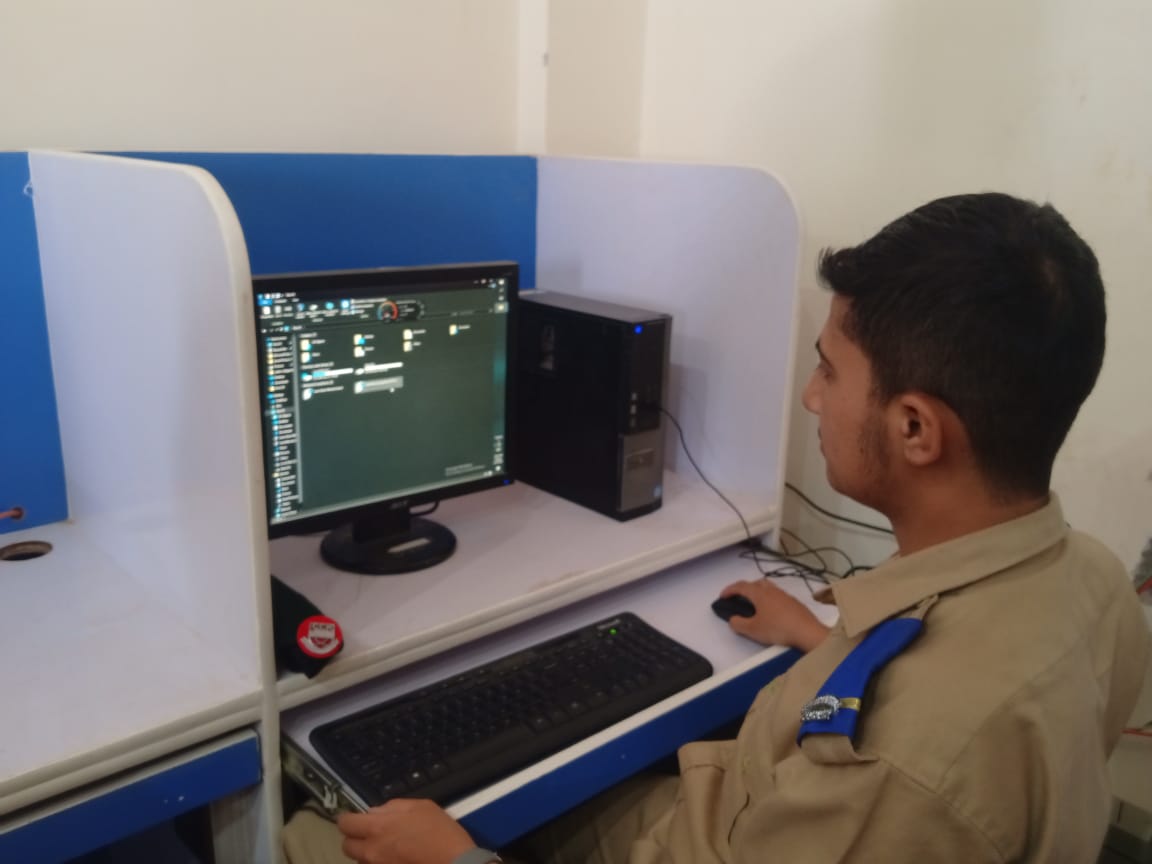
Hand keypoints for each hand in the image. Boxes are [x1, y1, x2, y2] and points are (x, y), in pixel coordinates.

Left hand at [338, 799, 475, 863]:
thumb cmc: (440, 833)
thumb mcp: (421, 807)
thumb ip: (394, 806)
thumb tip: (375, 811)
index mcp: (378, 827)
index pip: (345, 823)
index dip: (348, 819)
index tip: (354, 818)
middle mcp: (371, 851)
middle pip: (347, 846)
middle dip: (355, 838)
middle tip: (371, 833)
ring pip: (359, 861)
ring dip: (367, 853)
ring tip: (385, 848)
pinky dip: (378, 863)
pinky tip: (394, 859)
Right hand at [718, 579, 829, 651]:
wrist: (807, 631)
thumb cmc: (778, 629)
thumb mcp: (753, 630)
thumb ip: (738, 624)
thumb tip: (733, 619)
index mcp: (760, 594)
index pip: (741, 586)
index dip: (729, 590)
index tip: (722, 596)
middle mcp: (772, 590)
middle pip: (756, 583)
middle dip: (745, 588)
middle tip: (739, 598)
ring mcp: (785, 595)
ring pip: (768, 588)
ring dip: (759, 592)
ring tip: (755, 605)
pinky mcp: (795, 603)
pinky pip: (778, 596)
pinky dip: (770, 600)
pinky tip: (772, 612)